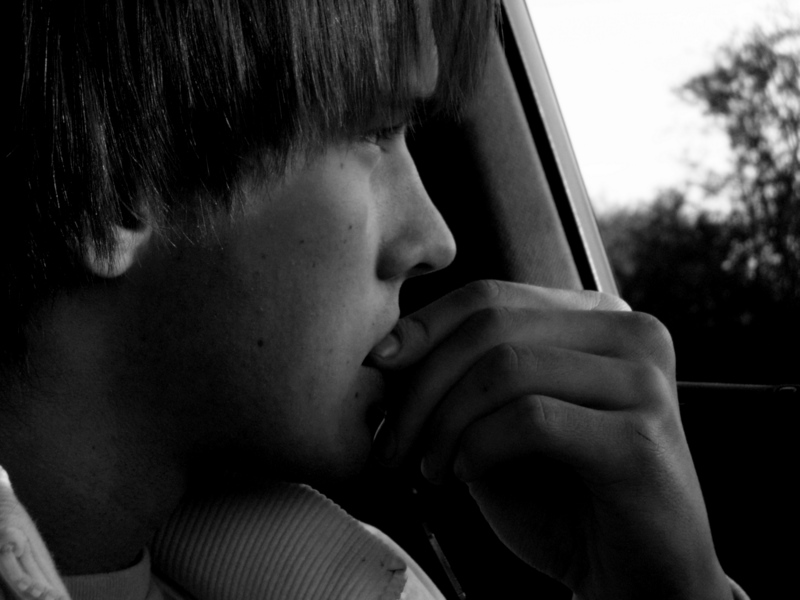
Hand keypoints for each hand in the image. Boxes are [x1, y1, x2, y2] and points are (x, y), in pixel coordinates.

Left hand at [370, 280, 731, 599]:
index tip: (378, 364)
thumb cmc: (560, 501)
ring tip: (431, 468)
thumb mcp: (499, 423)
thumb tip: (391, 350)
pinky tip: (466, 476)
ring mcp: (642, 380)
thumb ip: (464, 378)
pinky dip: (478, 448)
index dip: (425, 325)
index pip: (491, 296)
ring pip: (505, 368)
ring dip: (445, 423)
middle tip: (393, 441)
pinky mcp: (641, 436)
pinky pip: (530, 420)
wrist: (631, 579)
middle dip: (423, 385)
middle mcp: (629, 333)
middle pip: (491, 324)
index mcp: (595, 319)